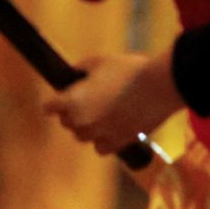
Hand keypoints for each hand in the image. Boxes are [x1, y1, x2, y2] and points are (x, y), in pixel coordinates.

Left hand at [45, 52, 179, 154]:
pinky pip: (100, 147)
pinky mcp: (118, 143)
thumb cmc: (129, 70)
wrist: (160, 86)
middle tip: (88, 99)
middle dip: (73, 112)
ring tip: (103, 112)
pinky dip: (103, 139)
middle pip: (66, 122)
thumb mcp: (100, 61)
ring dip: (88, 126)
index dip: (55, 101)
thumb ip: (81, 69)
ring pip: (82, 136)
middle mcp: (82, 121)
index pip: (49, 107)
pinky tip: (112, 126)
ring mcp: (99, 134)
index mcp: (73, 101)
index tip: (62, 97)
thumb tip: (75, 74)